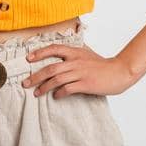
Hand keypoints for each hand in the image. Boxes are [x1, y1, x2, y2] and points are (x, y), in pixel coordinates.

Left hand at [22, 43, 138, 98]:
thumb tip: (60, 57)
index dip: (39, 53)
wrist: (120, 71)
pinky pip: (68, 89)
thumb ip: (74, 54)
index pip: (54, 49)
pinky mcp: (85, 84)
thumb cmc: (103, 65)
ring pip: (56, 79)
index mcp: (75, 52)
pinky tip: (56, 96)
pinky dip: (59, 93)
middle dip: (35, 76)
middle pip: (50, 68)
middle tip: (25, 83)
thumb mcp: (87, 54)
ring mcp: (80, 73)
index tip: (28, 59)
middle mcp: (76, 61)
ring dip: (44, 87)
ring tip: (37, 93)